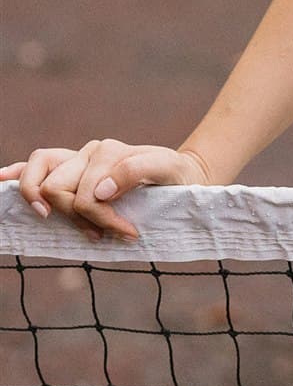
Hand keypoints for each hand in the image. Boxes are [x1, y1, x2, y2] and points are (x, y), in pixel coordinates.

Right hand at [1, 140, 215, 242]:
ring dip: (56, 209)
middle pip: (58, 188)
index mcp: (108, 151)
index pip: (85, 192)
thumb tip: (99, 189)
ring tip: (86, 230)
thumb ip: (137, 171)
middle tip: (108, 234)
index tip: (129, 234)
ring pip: (43, 181)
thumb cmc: (175, 175)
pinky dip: (18, 172)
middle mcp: (87, 153)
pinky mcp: (70, 169)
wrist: (181, 174)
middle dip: (81, 216)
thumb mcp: (168, 170)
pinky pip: (37, 164)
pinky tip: (3, 180)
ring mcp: (75, 159)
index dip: (102, 217)